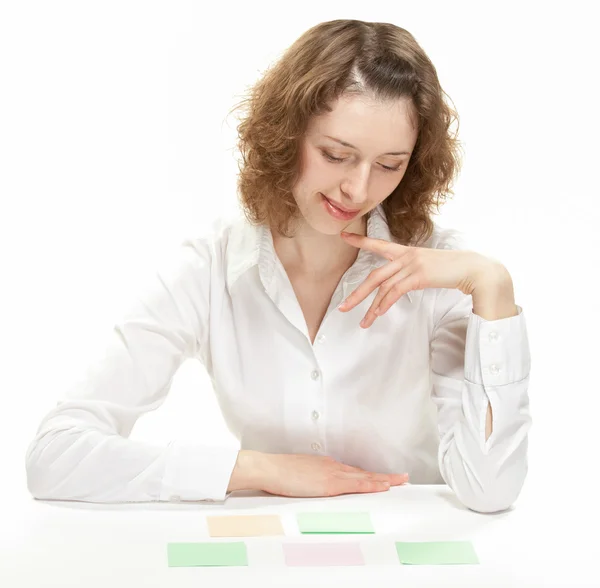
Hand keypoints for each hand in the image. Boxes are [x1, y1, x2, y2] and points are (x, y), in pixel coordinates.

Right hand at [227, 450, 408, 496]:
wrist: (269, 468)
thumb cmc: (279, 471)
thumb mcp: (299, 473)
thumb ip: (311, 477)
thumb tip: (315, 483)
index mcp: (325, 465)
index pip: (352, 471)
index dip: (369, 475)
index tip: (381, 477)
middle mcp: (333, 466)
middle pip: (363, 472)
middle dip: (383, 476)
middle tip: (402, 477)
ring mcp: (332, 473)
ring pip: (364, 477)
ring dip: (384, 479)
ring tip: (400, 481)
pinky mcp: (330, 483)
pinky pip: (356, 484)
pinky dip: (372, 484)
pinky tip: (383, 486)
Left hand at [338, 231, 497, 327]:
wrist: (473, 268)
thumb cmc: (452, 269)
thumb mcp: (428, 267)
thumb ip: (411, 272)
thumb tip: (399, 286)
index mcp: (407, 251)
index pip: (379, 245)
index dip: (360, 241)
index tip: (344, 235)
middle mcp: (406, 256)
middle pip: (374, 275)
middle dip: (357, 293)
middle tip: (343, 306)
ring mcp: (412, 264)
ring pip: (383, 287)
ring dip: (371, 307)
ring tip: (363, 322)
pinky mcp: (419, 275)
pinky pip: (396, 291)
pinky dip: (386, 304)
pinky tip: (379, 313)